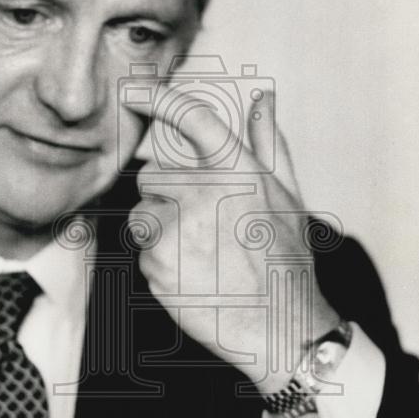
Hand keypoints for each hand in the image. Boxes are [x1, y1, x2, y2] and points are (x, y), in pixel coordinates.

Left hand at [126, 84, 339, 394]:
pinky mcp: (158, 263)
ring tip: (200, 256)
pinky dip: (161, 264)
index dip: (156, 97)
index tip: (131, 89)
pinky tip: (193, 277)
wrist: (280, 328)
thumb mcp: (287, 196)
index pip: (192, 118)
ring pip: (142, 215)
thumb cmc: (285, 260)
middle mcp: (205, 193)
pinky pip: (143, 252)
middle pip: (152, 176)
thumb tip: (263, 97)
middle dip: (167, 197)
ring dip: (160, 231)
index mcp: (238, 171)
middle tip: (202, 227)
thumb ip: (267, 142)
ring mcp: (179, 229)